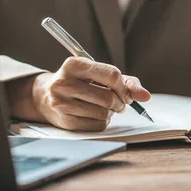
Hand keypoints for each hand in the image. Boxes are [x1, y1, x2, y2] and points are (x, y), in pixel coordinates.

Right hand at [11, 57, 150, 130]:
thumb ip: (126, 82)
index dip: (125, 87)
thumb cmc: (80, 83)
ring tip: (102, 107)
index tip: (126, 93)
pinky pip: (97, 126)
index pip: (112, 75)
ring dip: (110, 113)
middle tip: (117, 103)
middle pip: (109, 97)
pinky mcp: (63, 121)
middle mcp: (65, 82)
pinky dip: (103, 122)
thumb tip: (145, 96)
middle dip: (120, 103)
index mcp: (75, 64)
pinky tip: (94, 115)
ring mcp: (61, 102)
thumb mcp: (99, 75)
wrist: (45, 96)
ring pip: (104, 113)